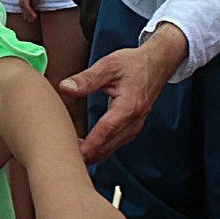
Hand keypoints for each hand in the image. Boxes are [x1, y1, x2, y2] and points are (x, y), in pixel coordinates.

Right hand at [0, 54, 9, 192]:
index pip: (2, 83)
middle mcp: (7, 116)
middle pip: (11, 100)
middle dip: (5, 95)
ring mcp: (10, 137)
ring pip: (13, 120)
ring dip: (8, 115)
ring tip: (2, 108)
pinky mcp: (8, 154)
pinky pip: (12, 140)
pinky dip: (7, 137)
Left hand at [19, 0, 54, 20]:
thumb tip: (34, 7)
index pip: (24, 3)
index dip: (26, 10)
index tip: (30, 17)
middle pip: (22, 4)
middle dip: (26, 13)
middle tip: (30, 20)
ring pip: (22, 4)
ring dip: (27, 12)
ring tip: (32, 18)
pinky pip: (24, 0)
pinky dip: (27, 8)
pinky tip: (32, 13)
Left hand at [62, 24, 187, 162]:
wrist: (156, 64)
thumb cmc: (133, 63)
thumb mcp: (108, 65)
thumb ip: (87, 78)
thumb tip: (65, 87)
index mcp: (129, 106)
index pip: (107, 130)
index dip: (91, 144)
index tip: (76, 154)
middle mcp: (134, 120)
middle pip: (109, 145)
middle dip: (87, 153)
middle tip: (63, 154)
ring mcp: (135, 126)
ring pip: (112, 148)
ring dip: (93, 153)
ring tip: (69, 152)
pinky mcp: (132, 127)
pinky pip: (115, 144)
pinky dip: (100, 148)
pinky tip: (85, 148)